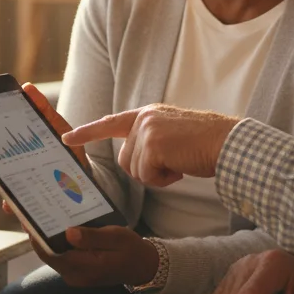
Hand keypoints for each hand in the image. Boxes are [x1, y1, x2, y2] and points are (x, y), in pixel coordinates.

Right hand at [0, 83, 88, 213]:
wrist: (83, 172)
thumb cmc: (63, 146)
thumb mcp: (54, 125)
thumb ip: (41, 108)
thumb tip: (27, 88)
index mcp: (10, 146)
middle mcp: (7, 166)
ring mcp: (15, 185)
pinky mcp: (26, 202)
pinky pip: (13, 206)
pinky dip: (10, 205)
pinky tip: (10, 203)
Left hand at [33, 226, 159, 287]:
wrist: (142, 267)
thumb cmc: (131, 250)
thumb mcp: (117, 237)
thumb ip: (93, 237)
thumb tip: (68, 233)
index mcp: (85, 268)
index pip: (52, 254)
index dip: (38, 238)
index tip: (29, 219)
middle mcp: (75, 276)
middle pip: (49, 255)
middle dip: (39, 235)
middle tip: (33, 212)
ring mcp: (75, 277)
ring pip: (54, 256)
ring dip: (47, 239)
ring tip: (43, 216)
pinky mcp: (76, 273)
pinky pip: (61, 258)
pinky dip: (57, 244)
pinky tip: (57, 228)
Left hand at [62, 103, 237, 186]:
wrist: (226, 142)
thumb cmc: (206, 144)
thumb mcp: (172, 135)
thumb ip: (151, 140)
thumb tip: (134, 160)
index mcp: (148, 114)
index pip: (111, 122)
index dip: (88, 132)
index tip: (67, 138)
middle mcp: (144, 118)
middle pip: (126, 160)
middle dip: (146, 170)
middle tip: (173, 163)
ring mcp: (147, 130)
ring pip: (135, 170)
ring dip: (157, 175)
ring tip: (179, 162)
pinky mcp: (152, 145)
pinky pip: (146, 175)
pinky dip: (164, 179)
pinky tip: (180, 167)